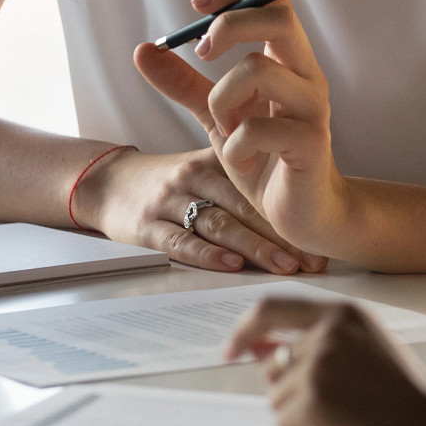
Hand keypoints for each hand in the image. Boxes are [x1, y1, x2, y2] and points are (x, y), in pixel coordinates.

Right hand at [73, 146, 326, 274]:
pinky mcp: (147, 227)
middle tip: (312, 258)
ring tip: (285, 265)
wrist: (106, 182)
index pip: (258, 185)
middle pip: (244, 206)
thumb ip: (246, 175)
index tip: (319, 237)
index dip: (290, 212)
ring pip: (218, 225)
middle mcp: (194, 177)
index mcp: (214, 160)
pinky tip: (232, 265)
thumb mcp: (205, 163)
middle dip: (282, 234)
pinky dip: (207, 254)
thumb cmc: (169, 179)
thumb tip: (301, 199)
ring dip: (255, 247)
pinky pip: (180, 241)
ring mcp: (170, 202)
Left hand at [134, 0, 350, 251]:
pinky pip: (259, 129)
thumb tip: (143, 50)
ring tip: (225, 132)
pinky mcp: (311, 144)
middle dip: (230, 26)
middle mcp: (305, 75)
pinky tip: (241, 164)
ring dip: (223, 100)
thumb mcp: (217, 115)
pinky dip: (236, 147)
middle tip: (202, 54)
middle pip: (278, 19)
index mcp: (287, 61)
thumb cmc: (265, 158)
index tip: (198, 6)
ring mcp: (312, 108)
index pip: (273, 0)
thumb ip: (184, 83)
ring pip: (259, 71)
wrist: (301, 214)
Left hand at [224, 298, 425, 425]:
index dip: (246, 329)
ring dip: (303, 417)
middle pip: (274, 366)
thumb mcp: (363, 352)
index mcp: (344, 313)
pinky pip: (286, 423)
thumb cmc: (405, 399)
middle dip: (293, 393)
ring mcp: (318, 363)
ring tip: (349, 420)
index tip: (231, 348)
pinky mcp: (313, 398)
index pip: (273, 307)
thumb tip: (256, 352)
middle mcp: (327, 331)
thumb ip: (314, 344)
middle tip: (338, 409)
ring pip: (277, 399)